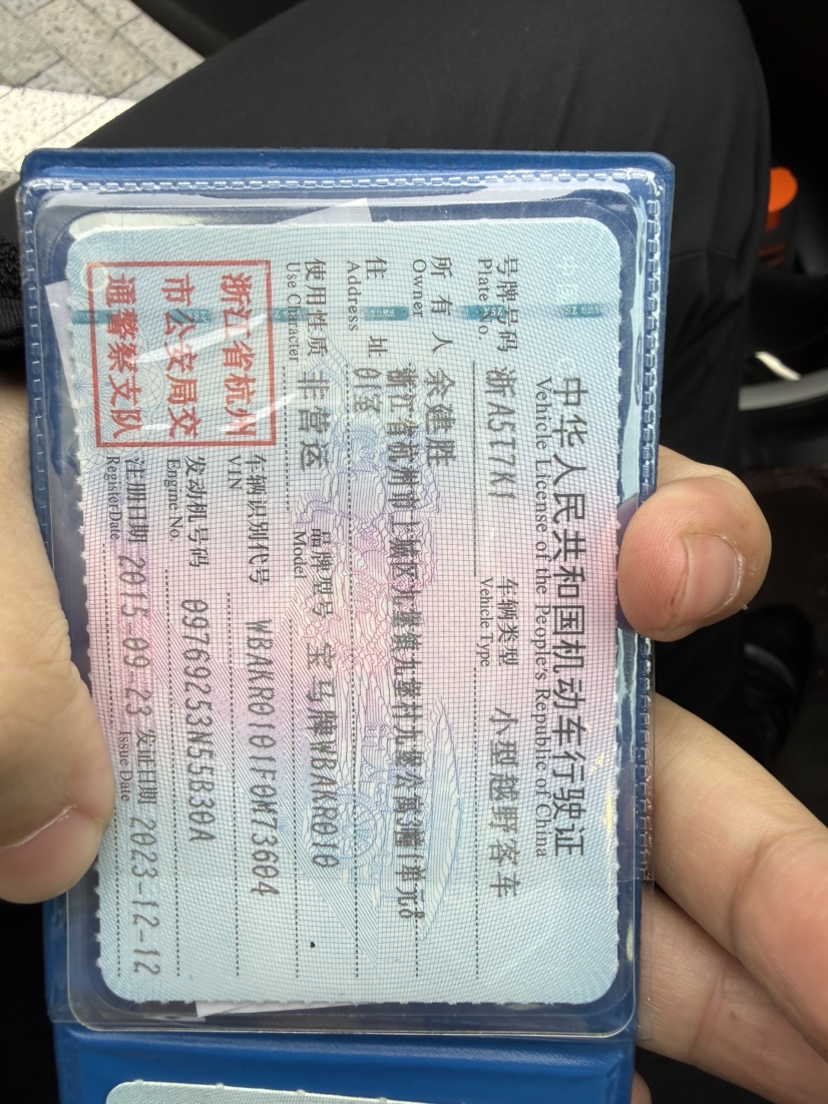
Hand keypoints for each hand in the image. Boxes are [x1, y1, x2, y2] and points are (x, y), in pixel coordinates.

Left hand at [0, 382, 822, 1103]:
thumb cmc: (6, 550)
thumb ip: (21, 638)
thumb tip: (70, 800)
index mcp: (349, 526)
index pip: (561, 505)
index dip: (654, 527)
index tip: (647, 573)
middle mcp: (398, 654)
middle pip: (616, 727)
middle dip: (749, 834)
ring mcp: (380, 782)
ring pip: (573, 860)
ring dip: (689, 958)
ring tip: (798, 1042)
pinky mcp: (323, 891)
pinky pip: (462, 959)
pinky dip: (537, 1024)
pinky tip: (593, 1084)